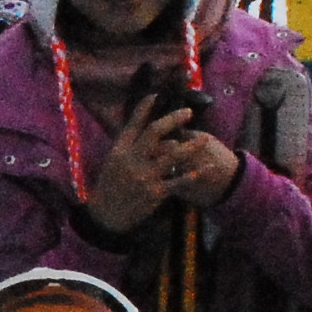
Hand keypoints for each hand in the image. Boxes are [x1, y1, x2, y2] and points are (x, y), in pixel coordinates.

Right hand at [85, 101, 234, 228]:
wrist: (106, 215)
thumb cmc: (109, 186)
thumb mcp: (112, 161)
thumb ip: (126, 145)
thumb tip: (143, 128)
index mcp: (120, 150)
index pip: (133, 124)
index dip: (144, 109)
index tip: (156, 96)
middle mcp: (132, 159)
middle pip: (155, 133)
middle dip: (173, 120)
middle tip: (188, 112)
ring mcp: (144, 176)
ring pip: (172, 155)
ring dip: (191, 145)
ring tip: (204, 138)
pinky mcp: (154, 192)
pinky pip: (178, 181)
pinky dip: (193, 175)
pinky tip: (205, 168)